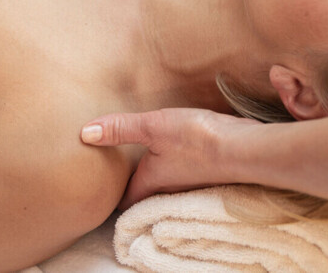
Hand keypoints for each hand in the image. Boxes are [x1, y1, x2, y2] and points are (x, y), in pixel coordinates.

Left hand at [81, 108, 260, 208]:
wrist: (242, 148)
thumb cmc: (195, 138)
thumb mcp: (153, 126)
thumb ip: (120, 128)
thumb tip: (84, 133)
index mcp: (151, 182)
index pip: (126, 200)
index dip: (114, 197)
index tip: (103, 193)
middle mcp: (169, 189)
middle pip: (147, 196)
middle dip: (135, 190)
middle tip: (121, 181)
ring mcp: (191, 184)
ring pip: (167, 187)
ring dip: (158, 180)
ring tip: (149, 166)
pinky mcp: (208, 174)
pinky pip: (186, 178)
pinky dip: (179, 171)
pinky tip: (180, 156)